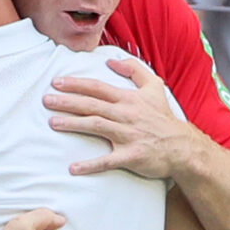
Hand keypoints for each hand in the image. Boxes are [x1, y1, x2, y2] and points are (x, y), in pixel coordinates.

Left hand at [45, 57, 188, 177]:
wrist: (182, 146)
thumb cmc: (164, 118)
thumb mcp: (154, 87)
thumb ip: (134, 70)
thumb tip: (112, 61)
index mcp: (128, 99)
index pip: (98, 88)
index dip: (76, 84)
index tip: (56, 82)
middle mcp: (126, 115)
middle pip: (92, 105)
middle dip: (68, 101)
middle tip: (46, 100)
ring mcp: (128, 135)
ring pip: (96, 126)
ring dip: (73, 124)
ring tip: (53, 123)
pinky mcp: (131, 156)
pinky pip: (107, 160)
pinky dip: (90, 165)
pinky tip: (73, 168)